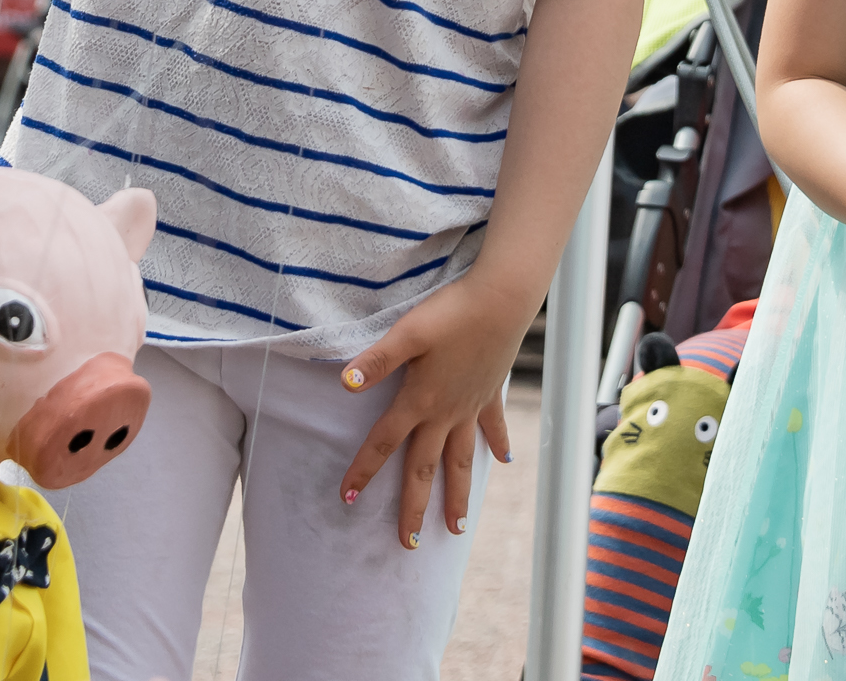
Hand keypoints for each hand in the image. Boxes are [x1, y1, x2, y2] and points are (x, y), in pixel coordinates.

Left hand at [335, 277, 524, 550]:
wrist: (501, 300)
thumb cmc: (451, 313)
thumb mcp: (407, 334)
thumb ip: (376, 361)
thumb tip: (343, 384)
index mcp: (419, 401)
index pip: (384, 443)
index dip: (364, 470)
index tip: (348, 500)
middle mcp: (446, 413)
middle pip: (425, 468)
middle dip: (414, 507)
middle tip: (407, 544)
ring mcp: (471, 406)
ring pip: (461, 461)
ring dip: (457, 495)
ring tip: (456, 528)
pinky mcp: (490, 393)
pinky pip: (493, 427)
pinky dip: (496, 445)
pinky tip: (502, 462)